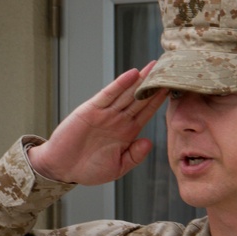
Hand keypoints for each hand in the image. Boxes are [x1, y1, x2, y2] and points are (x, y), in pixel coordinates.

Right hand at [28, 63, 166, 184]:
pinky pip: (108, 95)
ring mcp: (105, 114)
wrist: (61, 168)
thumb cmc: (88, 169)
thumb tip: (149, 141)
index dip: (160, 99)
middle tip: (170, 68)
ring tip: (155, 66)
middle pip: (140, 98)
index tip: (174, 87)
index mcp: (127, 133)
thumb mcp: (117, 168)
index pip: (147, 112)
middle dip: (154, 84)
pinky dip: (119, 85)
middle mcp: (118, 120)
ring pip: (127, 93)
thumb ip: (134, 156)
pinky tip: (132, 75)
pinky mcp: (90, 110)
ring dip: (140, 79)